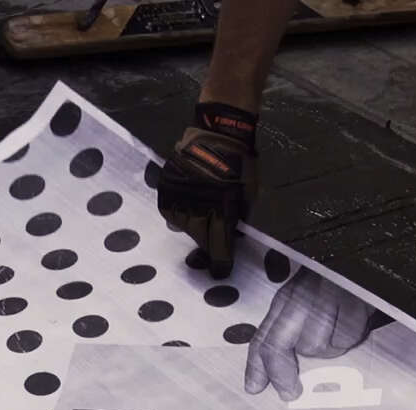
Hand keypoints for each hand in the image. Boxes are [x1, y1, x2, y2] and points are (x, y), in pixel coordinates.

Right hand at [157, 105, 259, 278]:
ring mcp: (180, 196)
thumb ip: (239, 219)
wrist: (219, 132)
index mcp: (223, 210)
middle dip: (207, 244)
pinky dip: (179, 211)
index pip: (218, 247)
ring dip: (193, 225)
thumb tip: (231, 238)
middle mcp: (198, 206)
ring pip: (183, 226)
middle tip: (210, 241)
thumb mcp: (248, 195)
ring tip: (201, 212)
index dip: (220, 263)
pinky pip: (170, 211)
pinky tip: (189, 203)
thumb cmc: (241, 164)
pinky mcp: (167, 187)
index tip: (220, 272)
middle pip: (199, 238)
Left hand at [246, 269, 378, 399]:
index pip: (263, 337)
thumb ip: (287, 334)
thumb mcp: (305, 304)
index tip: (254, 388)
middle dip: (282, 374)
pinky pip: (345, 339)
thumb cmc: (335, 286)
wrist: (361, 259)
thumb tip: (268, 374)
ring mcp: (325, 299)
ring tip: (338, 330)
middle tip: (291, 392)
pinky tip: (354, 321)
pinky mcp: (351, 303)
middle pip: (280, 345)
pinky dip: (350, 339)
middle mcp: (300, 297)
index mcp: (286, 299)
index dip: (256, 367)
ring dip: (329, 349)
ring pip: (316, 347)